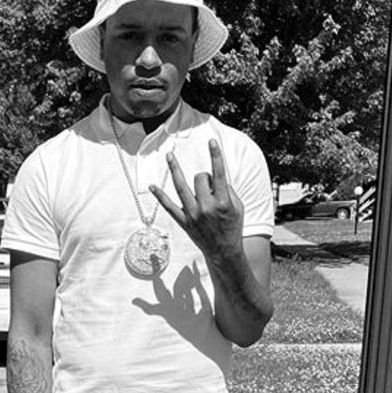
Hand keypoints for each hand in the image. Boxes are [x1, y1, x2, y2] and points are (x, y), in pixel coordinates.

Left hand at [150, 140, 243, 257]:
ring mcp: (193, 214)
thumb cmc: (232, 226)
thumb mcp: (238, 207)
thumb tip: (213, 177)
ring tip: (169, 155)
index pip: (218, 173)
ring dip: (174, 169)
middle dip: (204, 178)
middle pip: (200, 178)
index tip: (211, 141)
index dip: (215, 155)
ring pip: (181, 187)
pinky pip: (169, 206)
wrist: (224, 251)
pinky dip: (160, 196)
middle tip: (209, 189)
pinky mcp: (184, 221)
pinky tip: (152, 186)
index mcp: (223, 202)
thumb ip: (227, 190)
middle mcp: (207, 207)